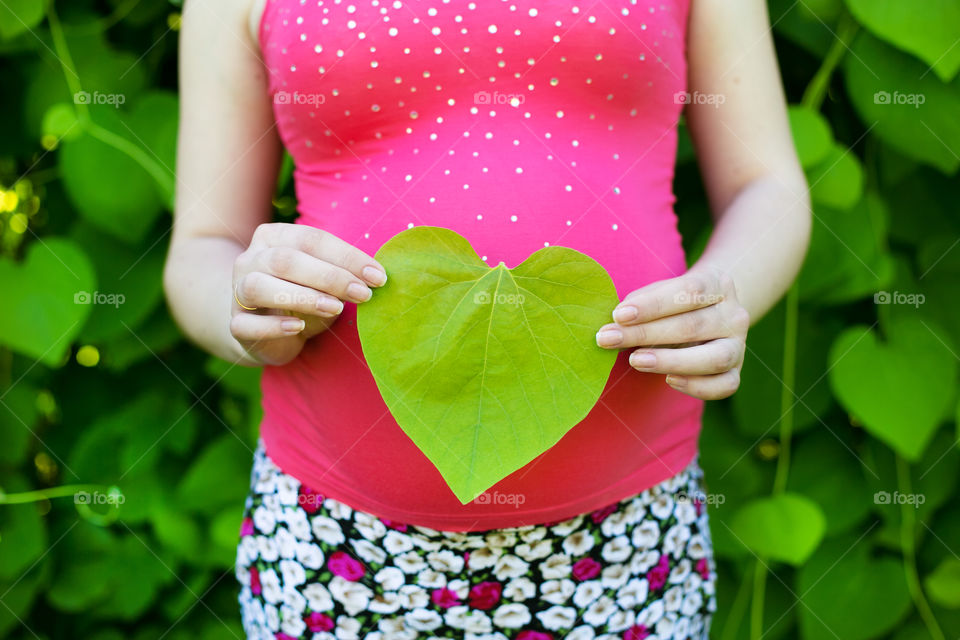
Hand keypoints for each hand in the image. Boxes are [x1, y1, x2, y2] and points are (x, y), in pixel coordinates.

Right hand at [231, 223, 386, 365]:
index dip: (346, 257)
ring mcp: (237, 291)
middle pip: (286, 260)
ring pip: (259, 286)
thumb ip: (341, 273)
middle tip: (363, 294)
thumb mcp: (323, 280)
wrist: (263, 330)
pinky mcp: (236, 324)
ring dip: (302, 296)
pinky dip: (273, 326)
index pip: (311, 239)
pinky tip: (298, 328)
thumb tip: (377, 276)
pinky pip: (247, 324)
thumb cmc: (301, 296)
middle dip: (330, 277)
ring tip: (335, 308)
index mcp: (274, 237)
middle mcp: (251, 259)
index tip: (378, 276)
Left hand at [595, 266, 749, 399]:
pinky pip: (725, 386)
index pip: (690, 291)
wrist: (710, 313)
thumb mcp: (661, 292)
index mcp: (718, 284)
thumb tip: (614, 325)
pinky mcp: (736, 372)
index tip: (619, 315)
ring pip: (715, 358)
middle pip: (694, 326)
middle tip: (609, 339)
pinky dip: (697, 386)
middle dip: (646, 334)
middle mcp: (735, 315)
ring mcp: (739, 345)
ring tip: (636, 361)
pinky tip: (668, 380)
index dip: (653, 304)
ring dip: (672, 360)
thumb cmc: (674, 303)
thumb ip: (640, 304)